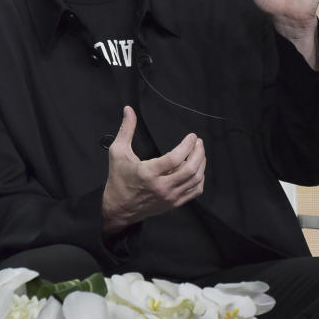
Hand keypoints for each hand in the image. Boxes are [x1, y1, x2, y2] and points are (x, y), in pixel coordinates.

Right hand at [101, 106, 205, 234]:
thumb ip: (126, 130)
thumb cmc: (118, 178)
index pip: (175, 159)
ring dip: (201, 164)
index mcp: (148, 173)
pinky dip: (200, 178)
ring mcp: (169, 197)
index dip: (187, 146)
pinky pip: (195, 191)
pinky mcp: (174, 203)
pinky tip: (197, 168)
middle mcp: (161, 187)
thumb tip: (128, 109)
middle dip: (198, 153)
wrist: (119, 208)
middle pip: (190, 170)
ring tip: (199, 152)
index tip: (192, 136)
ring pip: (195, 180)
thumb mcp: (117, 152)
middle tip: (198, 142)